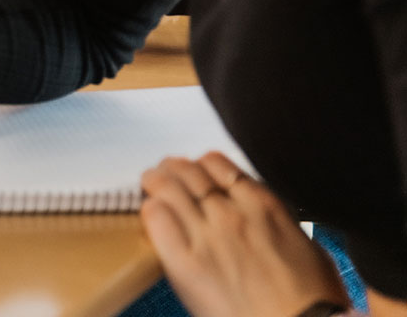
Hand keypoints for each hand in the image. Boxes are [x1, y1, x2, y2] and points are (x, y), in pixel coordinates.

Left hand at [140, 152, 346, 316]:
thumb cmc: (314, 301)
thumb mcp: (308, 247)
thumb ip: (277, 224)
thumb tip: (265, 219)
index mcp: (263, 205)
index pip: (217, 163)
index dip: (200, 166)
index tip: (194, 172)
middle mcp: (232, 213)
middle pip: (186, 171)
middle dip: (172, 170)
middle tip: (164, 175)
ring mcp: (207, 235)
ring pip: (166, 187)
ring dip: (155, 182)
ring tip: (150, 186)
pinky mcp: (185, 261)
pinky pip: (156, 218)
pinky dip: (150, 209)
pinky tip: (151, 213)